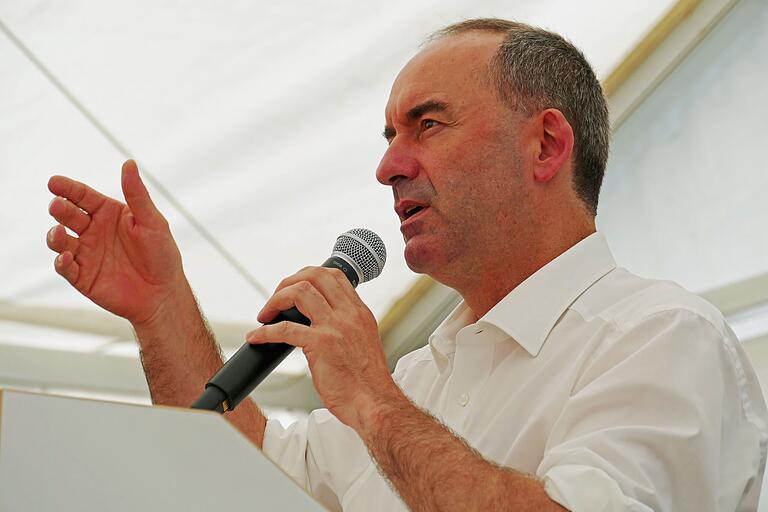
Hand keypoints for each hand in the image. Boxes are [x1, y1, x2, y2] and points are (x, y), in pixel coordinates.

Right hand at [46, 160, 185, 326]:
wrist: (163, 293)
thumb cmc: (162, 255)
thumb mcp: (152, 222)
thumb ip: (137, 194)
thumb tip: (128, 163)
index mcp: (108, 214)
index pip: (83, 196)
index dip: (68, 188)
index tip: (54, 182)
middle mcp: (94, 231)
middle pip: (69, 216)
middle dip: (60, 209)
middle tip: (58, 205)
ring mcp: (86, 254)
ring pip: (60, 240)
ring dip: (56, 236)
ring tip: (59, 232)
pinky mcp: (83, 277)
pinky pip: (65, 268)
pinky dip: (61, 262)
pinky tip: (65, 256)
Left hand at [246, 267, 398, 431]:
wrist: (373, 403)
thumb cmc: (365, 382)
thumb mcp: (362, 342)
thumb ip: (346, 327)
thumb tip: (320, 322)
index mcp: (359, 312)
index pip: (334, 276)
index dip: (309, 276)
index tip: (294, 289)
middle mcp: (349, 314)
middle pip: (315, 275)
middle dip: (288, 282)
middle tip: (275, 300)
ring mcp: (335, 326)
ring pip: (300, 292)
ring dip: (275, 300)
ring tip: (265, 315)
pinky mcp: (321, 344)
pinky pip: (285, 329)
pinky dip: (265, 332)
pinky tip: (256, 338)